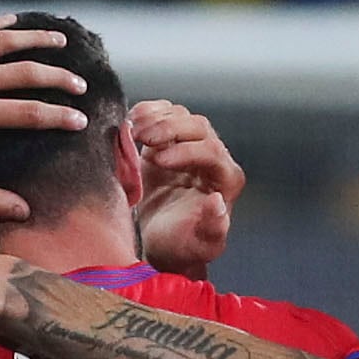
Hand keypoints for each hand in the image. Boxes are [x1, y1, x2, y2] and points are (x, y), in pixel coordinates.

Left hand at [0, 17, 87, 226]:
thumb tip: (25, 212)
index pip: (30, 112)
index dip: (59, 117)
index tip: (81, 121)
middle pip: (25, 72)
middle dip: (58, 77)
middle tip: (79, 85)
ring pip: (3, 41)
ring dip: (35, 39)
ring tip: (60, 41)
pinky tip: (16, 23)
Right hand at [131, 98, 241, 274]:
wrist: (160, 243)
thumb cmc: (182, 246)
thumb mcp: (198, 246)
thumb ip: (212, 228)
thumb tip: (217, 202)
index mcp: (226, 180)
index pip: (212, 152)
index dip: (186, 151)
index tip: (159, 160)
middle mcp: (212, 158)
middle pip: (198, 127)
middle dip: (170, 128)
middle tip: (143, 138)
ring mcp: (189, 145)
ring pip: (180, 116)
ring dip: (156, 118)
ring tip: (134, 131)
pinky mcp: (168, 141)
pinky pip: (162, 114)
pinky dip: (146, 113)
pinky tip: (132, 121)